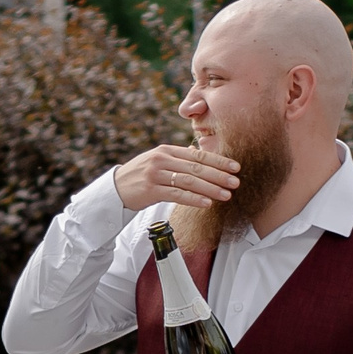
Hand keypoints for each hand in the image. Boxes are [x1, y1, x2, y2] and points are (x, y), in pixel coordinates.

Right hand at [112, 143, 238, 210]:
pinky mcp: (151, 190)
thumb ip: (178, 158)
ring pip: (189, 181)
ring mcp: (156, 174)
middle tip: (236, 182)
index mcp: (167, 150)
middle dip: (219, 175)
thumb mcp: (159, 161)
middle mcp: (162, 159)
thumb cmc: (141, 175)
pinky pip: (177, 195)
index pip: (198, 155)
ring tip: (226, 195)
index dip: (218, 161)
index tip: (235, 167)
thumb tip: (198, 153)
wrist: (116, 188)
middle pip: (196, 167)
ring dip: (210, 188)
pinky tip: (207, 203)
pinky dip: (194, 199)